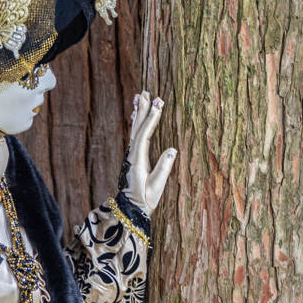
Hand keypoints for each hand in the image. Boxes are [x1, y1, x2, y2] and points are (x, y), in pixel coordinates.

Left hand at [124, 91, 176, 214]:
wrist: (129, 210)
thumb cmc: (144, 201)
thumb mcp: (156, 188)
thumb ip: (163, 169)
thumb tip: (173, 149)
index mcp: (137, 160)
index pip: (145, 135)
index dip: (152, 119)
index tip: (158, 104)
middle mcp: (132, 155)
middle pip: (138, 128)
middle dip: (144, 110)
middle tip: (148, 92)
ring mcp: (131, 155)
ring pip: (135, 129)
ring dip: (139, 112)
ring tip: (140, 96)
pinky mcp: (133, 157)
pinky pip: (135, 135)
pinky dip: (137, 122)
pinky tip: (138, 114)